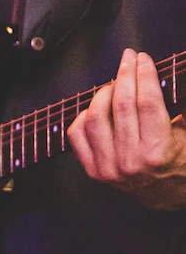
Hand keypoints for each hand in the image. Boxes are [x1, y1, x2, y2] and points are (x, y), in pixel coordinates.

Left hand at [67, 50, 185, 208]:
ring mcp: (109, 168)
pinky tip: (98, 106)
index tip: (143, 58)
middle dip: (125, 74)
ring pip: (96, 117)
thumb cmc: (182, 161)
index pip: (149, 103)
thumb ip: (182, 110)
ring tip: (115, 82)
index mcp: (159, 152)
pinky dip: (84, 115)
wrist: (166, 195)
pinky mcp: (93, 171)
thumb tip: (164, 75)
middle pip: (122, 105)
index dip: (145, 75)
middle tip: (128, 58)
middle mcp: (131, 161)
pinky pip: (77, 134)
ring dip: (104, 92)